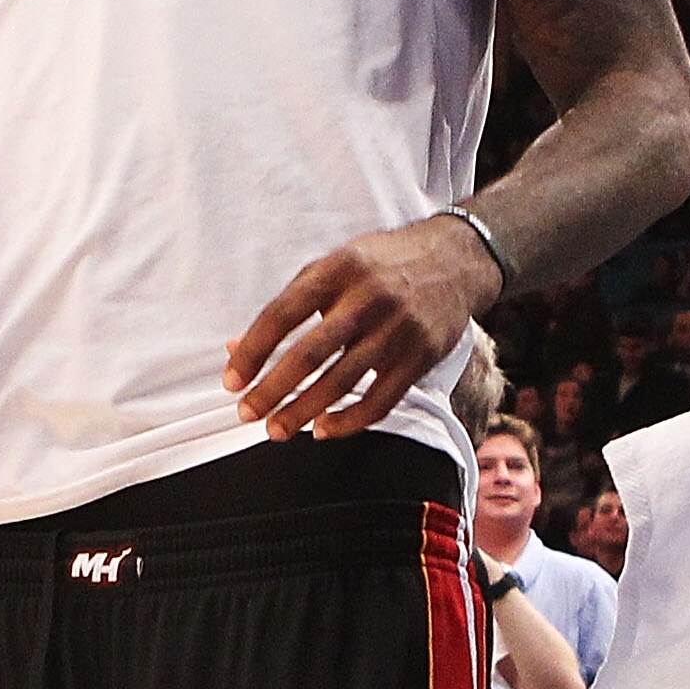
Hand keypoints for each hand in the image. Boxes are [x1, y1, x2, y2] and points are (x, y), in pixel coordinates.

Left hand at [226, 219, 500, 442]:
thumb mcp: (335, 267)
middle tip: (246, 413)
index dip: (253, 350)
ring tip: (276, 430)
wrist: (457, 258)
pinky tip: (324, 429)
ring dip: (304, 411)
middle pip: (310, 352)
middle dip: (273, 389)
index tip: (232, 380)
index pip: (283, 313)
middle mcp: (368, 296)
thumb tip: (236, 349)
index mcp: (338, 269)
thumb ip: (291, 305)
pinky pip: (381, 400)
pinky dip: (350, 421)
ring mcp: (398, 327)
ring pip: (343, 381)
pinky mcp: (421, 355)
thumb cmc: (382, 266)